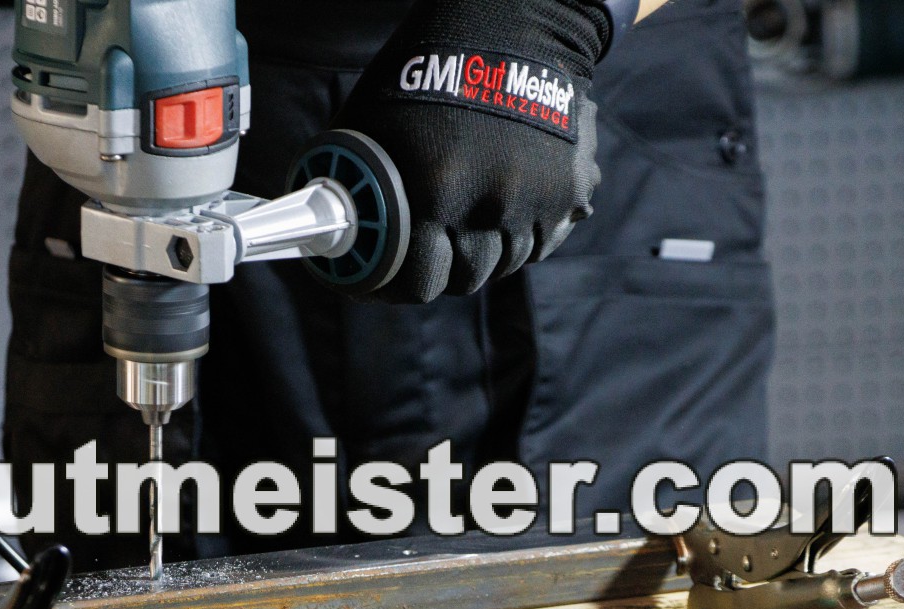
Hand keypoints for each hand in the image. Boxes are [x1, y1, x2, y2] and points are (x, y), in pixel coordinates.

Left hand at [332, 0, 611, 303]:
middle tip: (435, 254)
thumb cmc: (428, 69)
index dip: (403, 285)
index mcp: (436, 188)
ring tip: (471, 226)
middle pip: (468, 277)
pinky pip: (544, 241)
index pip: (421, 280)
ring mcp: (537, 199)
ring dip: (487, 253)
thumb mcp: (373, 122)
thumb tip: (333, 227)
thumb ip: (359, 179)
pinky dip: (524, 235)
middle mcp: (491, 201)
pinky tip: (506, 211)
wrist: (514, 26)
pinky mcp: (570, 191)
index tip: (396, 281)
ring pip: (508, 263)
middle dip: (447, 270)